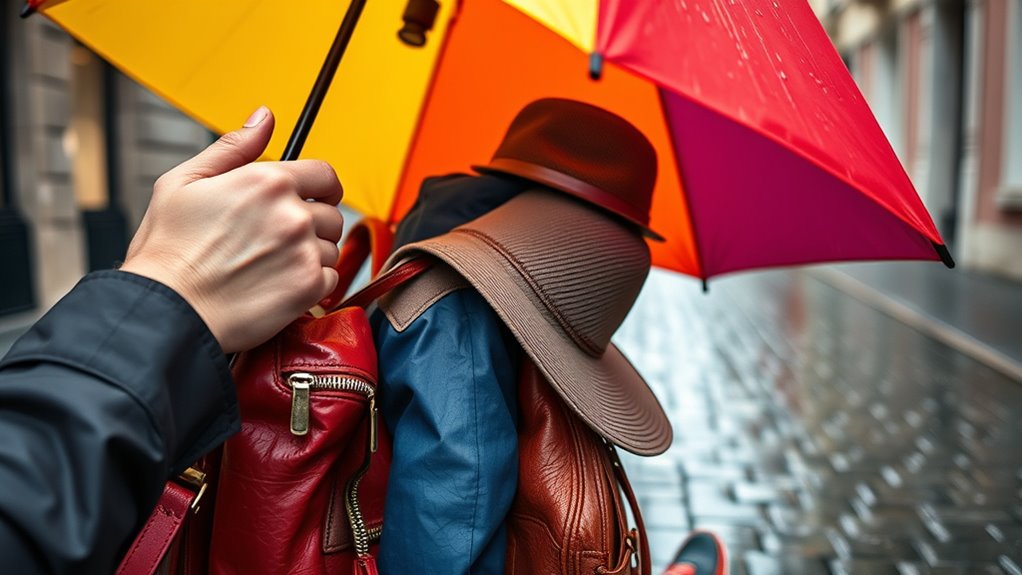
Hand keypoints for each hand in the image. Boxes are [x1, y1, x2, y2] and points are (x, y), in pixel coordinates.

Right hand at [121, 107, 343, 352]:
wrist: (168, 311)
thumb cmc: (168, 252)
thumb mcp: (185, 182)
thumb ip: (233, 146)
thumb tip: (265, 117)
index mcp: (267, 182)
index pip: (325, 175)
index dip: (321, 188)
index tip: (313, 199)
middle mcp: (293, 214)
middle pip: (332, 214)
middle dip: (312, 225)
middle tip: (278, 242)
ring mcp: (304, 251)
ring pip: (331, 248)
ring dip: (311, 256)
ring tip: (271, 266)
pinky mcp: (309, 287)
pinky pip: (330, 279)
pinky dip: (312, 285)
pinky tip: (278, 286)